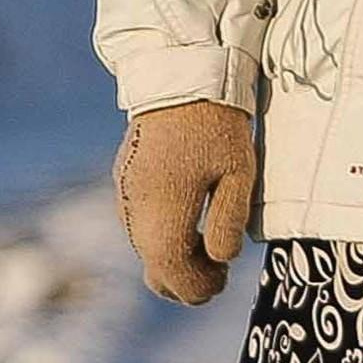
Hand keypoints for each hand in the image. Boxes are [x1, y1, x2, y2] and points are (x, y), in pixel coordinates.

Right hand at [114, 100, 258, 306]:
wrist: (180, 75)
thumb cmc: (217, 126)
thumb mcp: (238, 174)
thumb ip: (228, 223)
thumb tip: (219, 259)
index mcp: (163, 209)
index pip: (172, 272)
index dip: (198, 288)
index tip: (223, 280)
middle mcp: (135, 207)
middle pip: (154, 267)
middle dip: (186, 280)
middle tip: (218, 272)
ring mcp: (125, 193)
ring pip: (144, 248)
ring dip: (173, 257)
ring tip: (206, 242)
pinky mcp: (124, 180)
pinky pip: (139, 226)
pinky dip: (161, 236)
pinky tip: (186, 218)